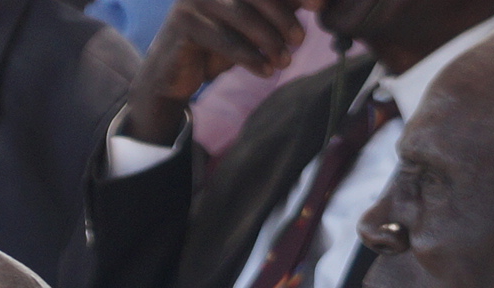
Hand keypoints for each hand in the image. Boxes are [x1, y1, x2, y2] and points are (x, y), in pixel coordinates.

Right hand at [122, 0, 304, 142]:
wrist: (173, 74)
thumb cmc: (218, 44)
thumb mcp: (254, 25)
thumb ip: (281, 9)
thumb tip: (320, 2)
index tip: (319, 5)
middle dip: (283, 17)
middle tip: (300, 40)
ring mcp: (193, 0)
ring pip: (241, 16)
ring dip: (268, 41)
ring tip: (285, 61)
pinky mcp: (184, 24)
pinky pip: (224, 39)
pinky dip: (249, 57)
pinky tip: (265, 70)